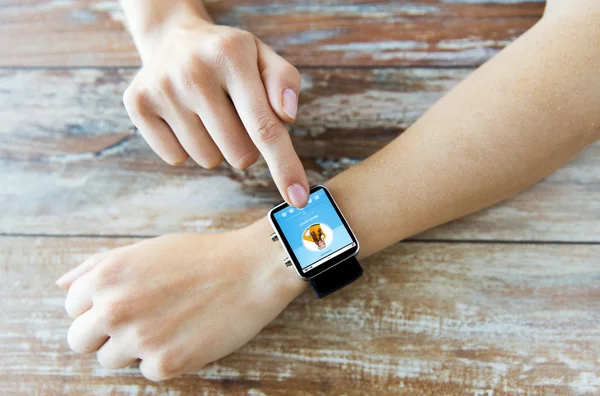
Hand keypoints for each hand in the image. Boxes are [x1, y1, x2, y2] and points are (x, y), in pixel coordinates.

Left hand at [55, 224, 306, 380]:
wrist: (252, 270)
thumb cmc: (201, 256)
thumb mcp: (145, 250)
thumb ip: (97, 266)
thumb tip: (62, 284)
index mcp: (106, 276)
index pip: (72, 307)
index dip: (98, 305)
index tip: (125, 302)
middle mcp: (115, 308)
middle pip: (79, 341)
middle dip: (103, 333)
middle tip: (139, 320)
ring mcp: (139, 339)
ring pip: (110, 360)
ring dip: (133, 347)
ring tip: (168, 324)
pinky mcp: (166, 364)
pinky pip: (147, 371)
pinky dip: (165, 358)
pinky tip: (187, 334)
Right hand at [123, 14, 308, 206]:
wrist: (174, 38)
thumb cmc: (229, 57)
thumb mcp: (263, 57)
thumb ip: (284, 82)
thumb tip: (286, 117)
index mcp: (232, 55)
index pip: (264, 126)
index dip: (284, 167)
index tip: (299, 199)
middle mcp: (193, 71)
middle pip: (240, 154)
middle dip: (247, 145)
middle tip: (234, 114)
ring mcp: (161, 89)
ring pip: (209, 159)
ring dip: (216, 146)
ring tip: (208, 111)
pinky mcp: (137, 105)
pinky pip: (176, 158)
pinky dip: (187, 147)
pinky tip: (184, 116)